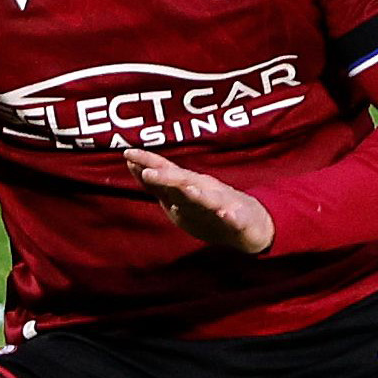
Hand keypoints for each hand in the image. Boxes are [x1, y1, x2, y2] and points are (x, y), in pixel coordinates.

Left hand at [123, 148, 273, 254]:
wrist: (250, 224)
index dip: (147, 164)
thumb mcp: (182, 196)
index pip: (164, 172)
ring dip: (197, 193)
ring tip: (187, 189)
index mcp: (188, 186)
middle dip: (165, 177)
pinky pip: (234, 218)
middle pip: (182, 181)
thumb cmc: (210, 207)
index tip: (127, 154)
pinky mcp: (239, 219)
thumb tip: (136, 169)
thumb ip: (161, 185)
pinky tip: (226, 215)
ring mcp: (222, 203)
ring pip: (207, 198)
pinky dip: (230, 215)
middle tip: (146, 172)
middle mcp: (203, 190)